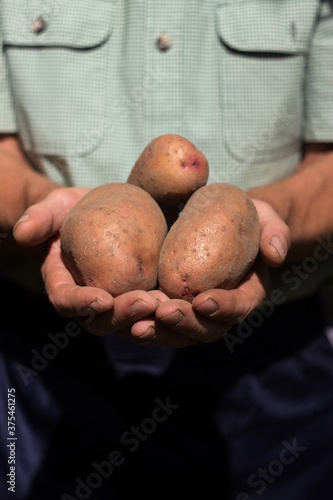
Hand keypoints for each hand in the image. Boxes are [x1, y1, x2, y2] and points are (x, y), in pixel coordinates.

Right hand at [13, 188, 159, 336]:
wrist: (105, 212)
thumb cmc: (76, 209)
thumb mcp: (55, 206)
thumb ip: (40, 218)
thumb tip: (23, 233)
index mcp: (63, 283)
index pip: (66, 301)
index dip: (81, 305)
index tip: (102, 299)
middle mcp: (89, 301)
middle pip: (101, 321)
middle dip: (123, 316)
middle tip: (146, 301)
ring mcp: (117, 303)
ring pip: (131, 324)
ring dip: (150, 320)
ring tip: (169, 304)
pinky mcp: (141, 297)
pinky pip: (154, 314)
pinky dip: (169, 313)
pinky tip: (188, 303)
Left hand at [130, 200, 290, 346]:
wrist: (211, 217)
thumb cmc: (239, 216)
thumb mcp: (263, 215)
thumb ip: (274, 230)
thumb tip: (275, 255)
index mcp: (247, 293)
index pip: (239, 307)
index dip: (224, 308)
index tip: (203, 300)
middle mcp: (220, 311)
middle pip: (206, 330)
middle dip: (185, 325)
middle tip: (164, 312)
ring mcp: (192, 313)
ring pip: (178, 335)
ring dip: (159, 333)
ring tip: (137, 325)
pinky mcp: (168, 307)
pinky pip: (155, 322)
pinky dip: (140, 323)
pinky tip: (121, 318)